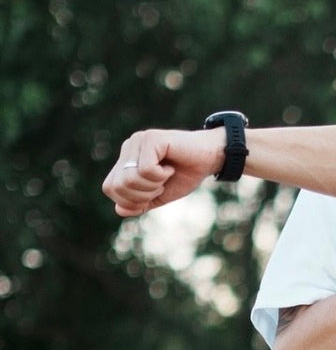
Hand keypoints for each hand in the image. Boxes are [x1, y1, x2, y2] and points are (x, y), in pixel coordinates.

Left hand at [101, 129, 224, 216]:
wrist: (211, 158)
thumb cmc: (187, 174)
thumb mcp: (160, 195)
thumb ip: (139, 203)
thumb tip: (119, 209)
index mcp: (127, 160)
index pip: (110, 188)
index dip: (130, 200)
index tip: (154, 192)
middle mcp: (128, 148)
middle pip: (117, 186)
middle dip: (142, 195)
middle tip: (161, 186)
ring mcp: (138, 141)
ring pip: (129, 179)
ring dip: (153, 185)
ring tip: (166, 175)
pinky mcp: (150, 139)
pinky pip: (145, 169)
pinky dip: (161, 176)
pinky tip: (171, 168)